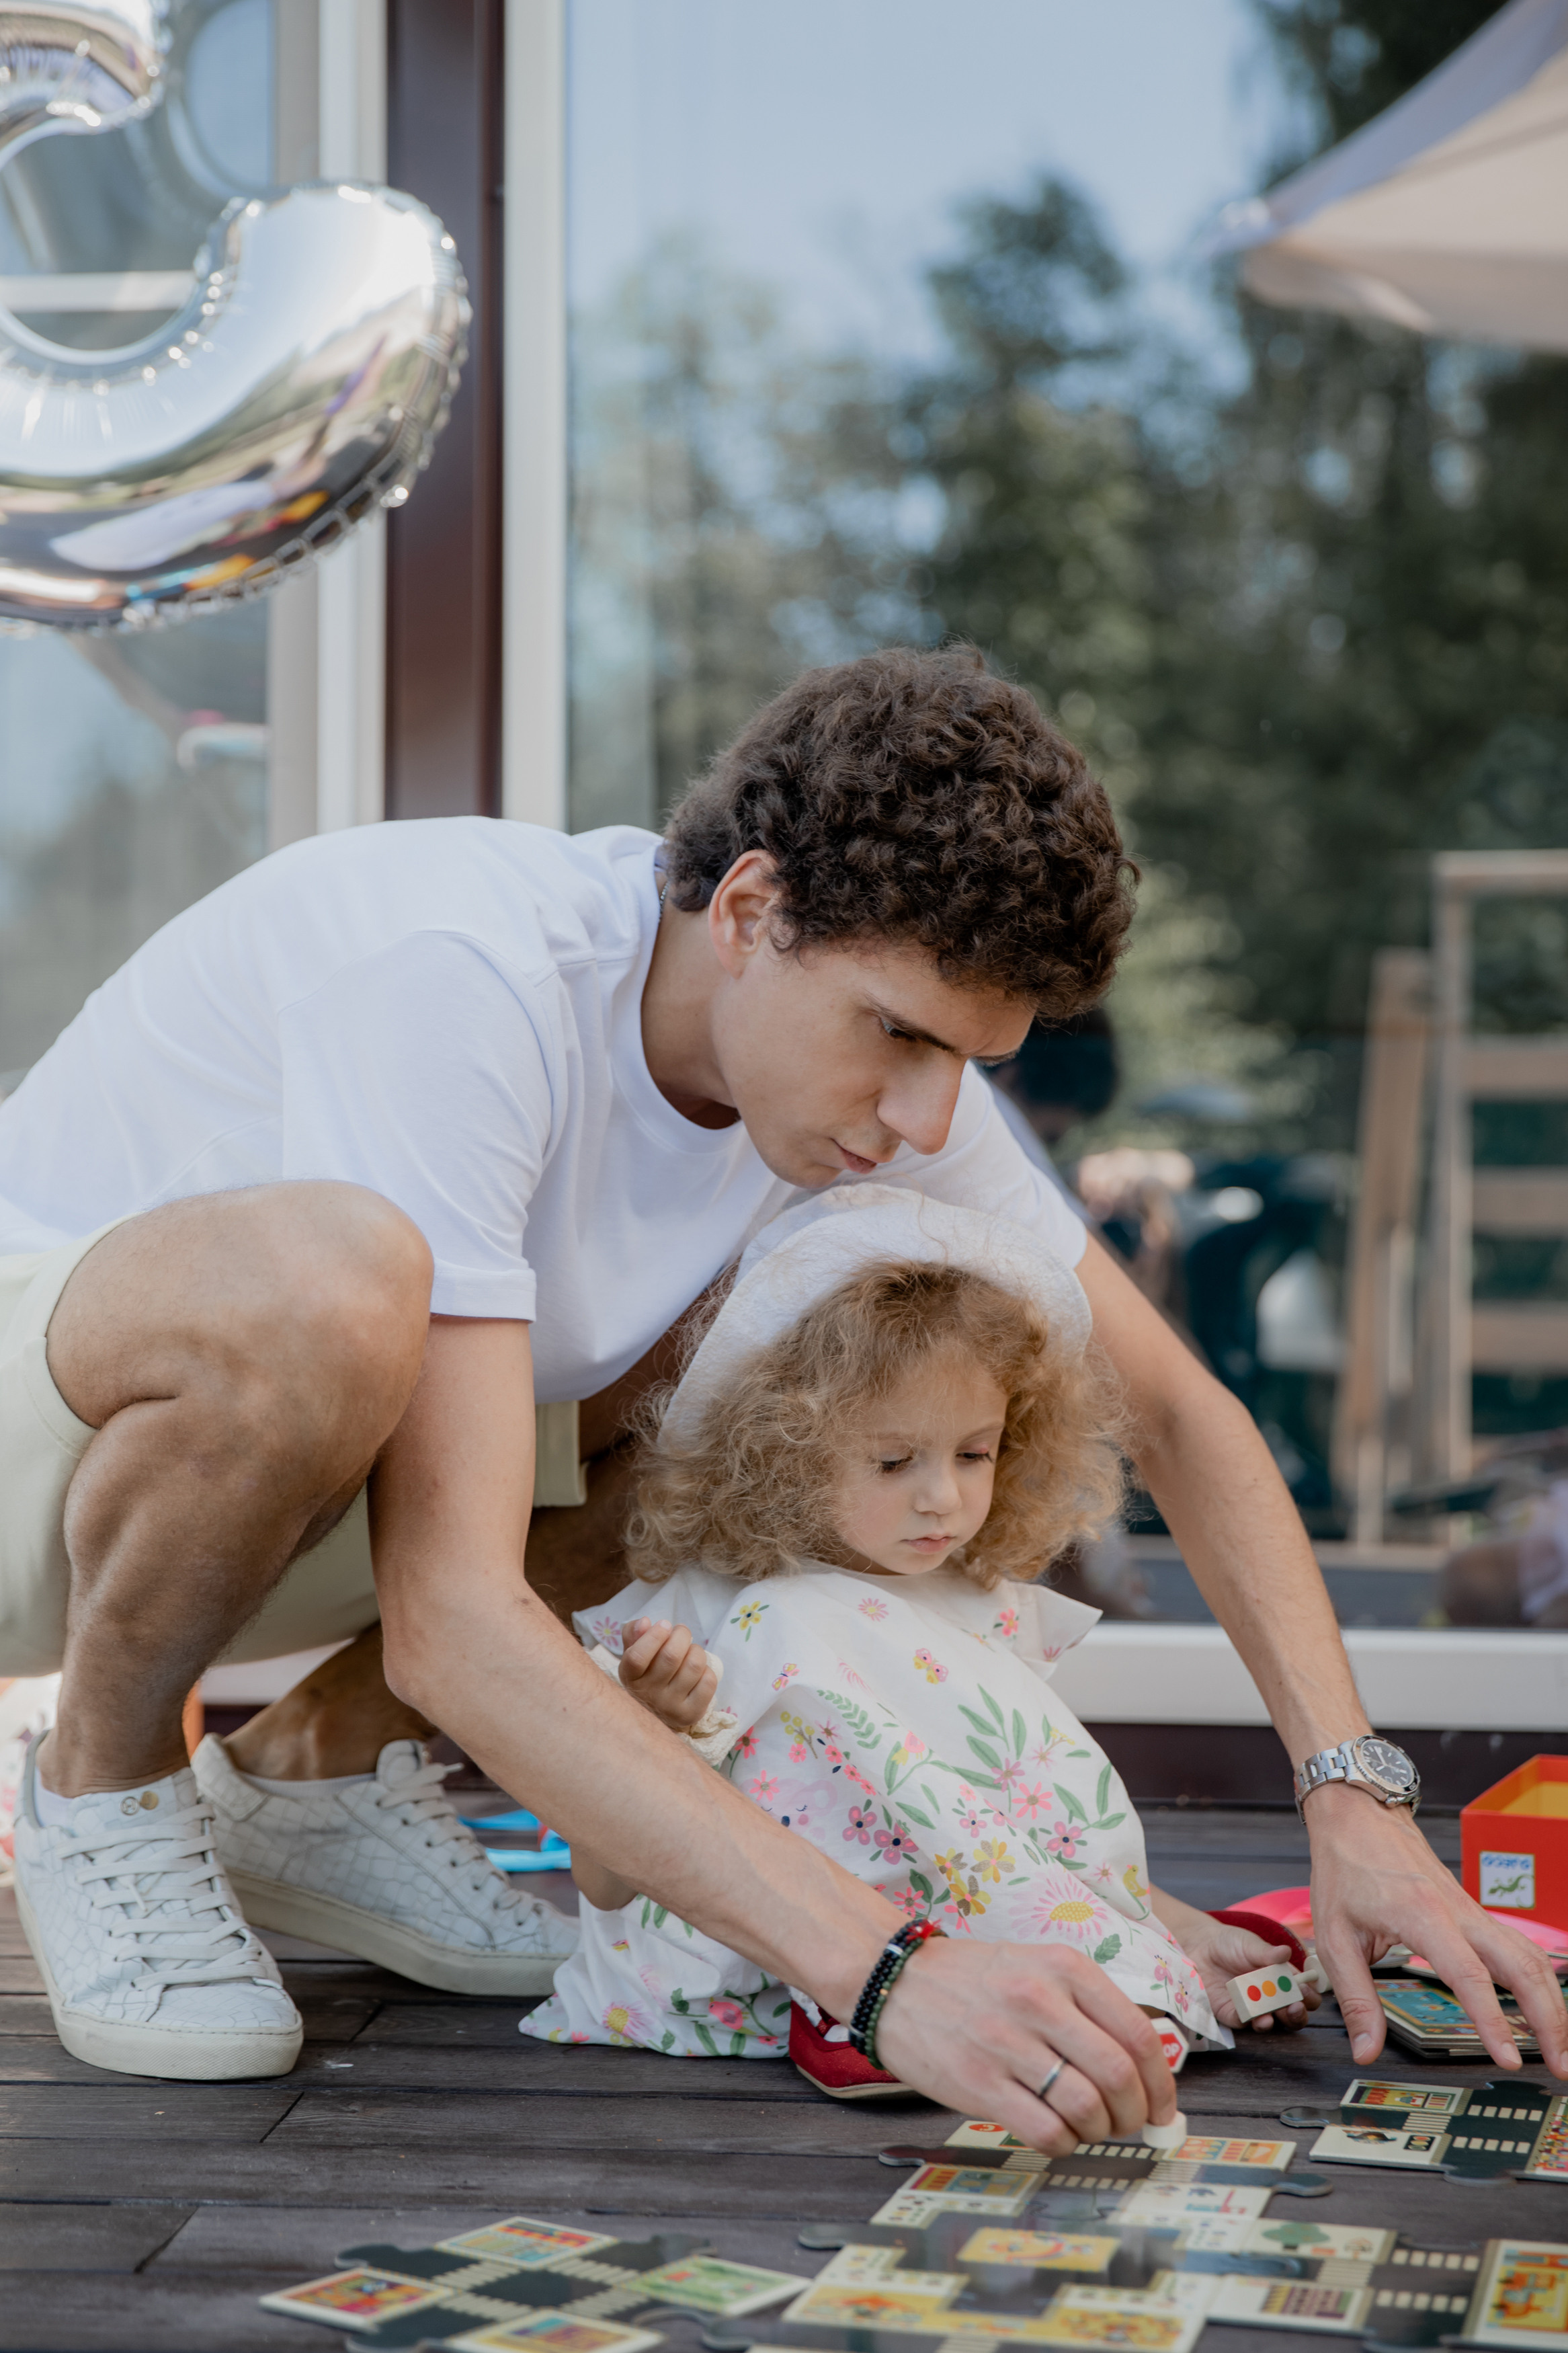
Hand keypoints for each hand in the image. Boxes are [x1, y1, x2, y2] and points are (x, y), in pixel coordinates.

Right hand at [618, 1617, 718, 1732]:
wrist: (656, 1712)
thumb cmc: (647, 1675)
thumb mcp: (634, 1654)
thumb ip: (633, 1634)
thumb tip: (645, 1621)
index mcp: (630, 1678)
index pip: (637, 1657)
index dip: (653, 1636)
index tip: (664, 1624)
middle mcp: (648, 1695)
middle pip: (671, 1656)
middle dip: (681, 1635)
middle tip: (681, 1633)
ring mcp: (670, 1707)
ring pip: (694, 1665)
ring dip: (696, 1651)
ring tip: (690, 1653)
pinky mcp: (691, 1714)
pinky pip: (708, 1682)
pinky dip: (707, 1670)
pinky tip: (698, 1673)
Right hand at [873, 1935, 1176, 2155]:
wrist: (894, 1982)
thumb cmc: (974, 1980)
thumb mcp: (1038, 1967)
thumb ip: (1088, 2008)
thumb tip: (1144, 2069)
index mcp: (1064, 1967)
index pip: (1138, 2033)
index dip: (1162, 2082)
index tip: (1163, 2107)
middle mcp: (1039, 2000)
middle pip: (1119, 2075)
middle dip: (1136, 2113)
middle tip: (1130, 2124)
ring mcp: (1007, 2042)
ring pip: (1087, 2107)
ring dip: (1100, 2131)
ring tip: (1089, 2127)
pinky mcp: (978, 2083)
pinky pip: (1046, 2131)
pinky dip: (1064, 2143)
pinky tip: (1056, 2133)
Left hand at [1153, 1896, 1318, 2034]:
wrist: (1199, 1948)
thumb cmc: (1230, 1944)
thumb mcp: (1249, 1944)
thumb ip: (1267, 1952)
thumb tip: (1286, 1952)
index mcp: (1282, 1978)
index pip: (1303, 1993)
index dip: (1308, 1994)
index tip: (1306, 1991)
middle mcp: (1271, 1997)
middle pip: (1292, 2014)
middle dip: (1297, 2013)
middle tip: (1295, 2007)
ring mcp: (1253, 2008)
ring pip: (1272, 2023)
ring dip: (1276, 2022)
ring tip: (1273, 2016)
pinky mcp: (1233, 2015)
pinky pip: (1244, 2023)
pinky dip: (1250, 2022)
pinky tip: (1254, 2017)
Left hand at [1306, 1782, 1567, 2076]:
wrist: (1358, 1815)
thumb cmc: (1346, 1867)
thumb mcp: (1334, 1937)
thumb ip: (1356, 1998)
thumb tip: (1366, 2049)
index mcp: (1422, 1915)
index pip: (1468, 1975)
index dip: (1491, 2020)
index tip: (1507, 2058)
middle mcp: (1458, 1912)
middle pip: (1522, 1966)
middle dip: (1549, 2019)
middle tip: (1559, 2066)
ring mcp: (1472, 1911)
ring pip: (1530, 1956)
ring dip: (1552, 2003)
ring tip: (1560, 2049)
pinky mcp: (1475, 1913)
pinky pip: (1519, 1948)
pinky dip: (1539, 1981)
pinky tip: (1544, 2009)